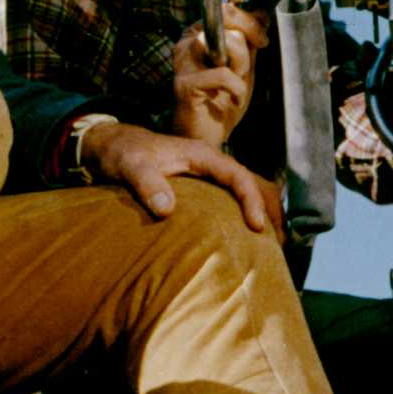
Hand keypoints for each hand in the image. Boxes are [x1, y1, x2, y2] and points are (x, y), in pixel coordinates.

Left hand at [79, 122, 283, 243]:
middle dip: (271, 210)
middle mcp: (212, 164)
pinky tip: (248, 241)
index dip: (251, 199)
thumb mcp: (131, 167)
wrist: (113, 146)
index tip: (256, 227)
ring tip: (273, 247)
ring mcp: (210, 176)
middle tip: (279, 244)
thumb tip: (167, 210)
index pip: (238, 175)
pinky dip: (247, 216)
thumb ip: (147, 184)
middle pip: (255, 182)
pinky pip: (235, 200)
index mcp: (203, 156)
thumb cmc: (123, 154)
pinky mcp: (205, 187)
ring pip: (249, 191)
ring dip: (264, 214)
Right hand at [170, 4, 267, 144]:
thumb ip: (249, 40)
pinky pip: (222, 74)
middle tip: (249, 64)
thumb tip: (261, 13)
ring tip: (238, 80)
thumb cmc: (221, 102)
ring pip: (222, 41)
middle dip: (247, 42)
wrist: (207, 136)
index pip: (226, 9)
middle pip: (226, 20)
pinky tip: (234, 99)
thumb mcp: (243, 66)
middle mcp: (186, 44)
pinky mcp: (185, 84)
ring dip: (240, 62)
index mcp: (198, 35)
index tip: (262, 39)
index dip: (251, 21)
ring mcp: (183, 63)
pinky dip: (236, 88)